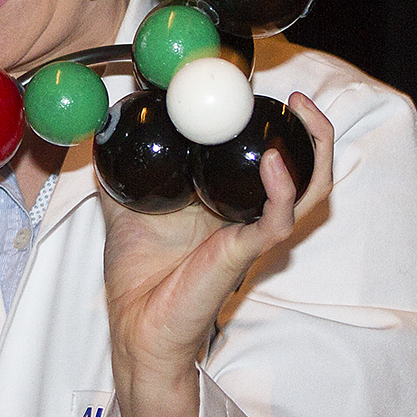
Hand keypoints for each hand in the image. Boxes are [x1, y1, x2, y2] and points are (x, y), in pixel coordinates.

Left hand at [100, 93, 332, 416]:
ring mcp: (252, 236)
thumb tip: (102, 129)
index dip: (280, 127)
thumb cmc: (137, 272)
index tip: (266, 93)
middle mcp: (250, 217)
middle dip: (314, 131)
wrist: (133, 323)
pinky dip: (280, 190)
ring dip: (313, 151)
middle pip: (306, 171)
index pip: (274, 160)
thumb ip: (118, 169)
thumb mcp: (124, 204)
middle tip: (299, 100)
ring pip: (308, 194)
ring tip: (303, 117)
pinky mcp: (242, 255)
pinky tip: (272, 163)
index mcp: (230, 202)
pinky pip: (273, 221)